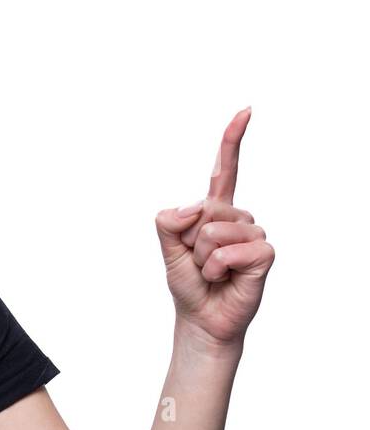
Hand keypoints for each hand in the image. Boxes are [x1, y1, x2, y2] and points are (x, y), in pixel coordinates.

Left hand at [154, 107, 275, 350]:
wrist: (202, 318)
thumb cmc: (189, 284)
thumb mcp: (167, 250)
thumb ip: (168, 223)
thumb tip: (192, 208)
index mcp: (213, 211)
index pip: (224, 170)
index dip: (232, 140)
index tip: (245, 111)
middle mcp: (237, 217)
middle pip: (204, 209)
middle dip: (189, 240)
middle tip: (198, 261)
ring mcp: (253, 233)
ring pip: (214, 231)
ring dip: (202, 258)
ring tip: (211, 271)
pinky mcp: (263, 253)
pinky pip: (231, 251)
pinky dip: (217, 268)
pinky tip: (224, 278)